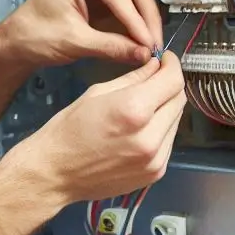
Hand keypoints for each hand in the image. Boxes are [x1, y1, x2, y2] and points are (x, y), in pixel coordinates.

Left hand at [5, 0, 162, 67]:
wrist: (17, 43)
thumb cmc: (36, 36)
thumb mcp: (74, 42)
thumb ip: (111, 47)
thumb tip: (145, 54)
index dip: (137, 22)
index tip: (150, 45)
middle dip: (146, 20)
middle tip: (156, 47)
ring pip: (134, 0)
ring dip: (144, 23)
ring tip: (152, 48)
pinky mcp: (101, 1)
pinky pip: (125, 11)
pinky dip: (135, 28)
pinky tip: (142, 45)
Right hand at [13, 52, 186, 204]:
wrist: (54, 174)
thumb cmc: (67, 131)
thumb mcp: (96, 93)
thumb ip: (133, 78)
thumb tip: (156, 66)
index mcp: (133, 110)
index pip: (173, 80)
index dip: (172, 65)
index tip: (165, 61)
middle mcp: (150, 137)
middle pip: (179, 100)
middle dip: (170, 85)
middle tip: (155, 80)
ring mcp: (155, 159)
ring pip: (176, 121)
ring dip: (166, 109)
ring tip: (144, 107)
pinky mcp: (155, 173)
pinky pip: (168, 142)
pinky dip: (160, 131)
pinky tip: (140, 130)